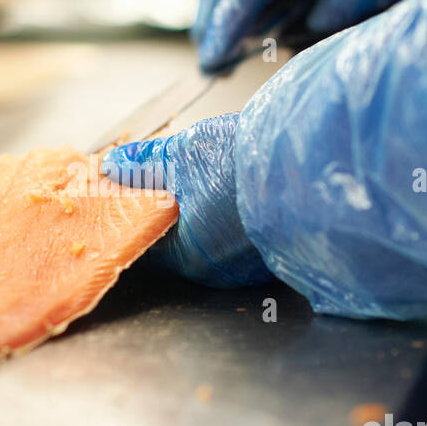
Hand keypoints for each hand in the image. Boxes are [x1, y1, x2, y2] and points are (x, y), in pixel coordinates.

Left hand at [101, 113, 271, 287]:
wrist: (313, 163)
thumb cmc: (245, 163)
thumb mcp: (184, 153)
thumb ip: (144, 163)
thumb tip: (114, 165)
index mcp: (185, 254)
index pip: (142, 243)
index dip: (131, 215)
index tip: (128, 193)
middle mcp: (215, 271)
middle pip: (176, 244)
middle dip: (167, 215)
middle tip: (164, 182)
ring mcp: (248, 267)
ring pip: (211, 242)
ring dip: (202, 218)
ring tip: (203, 182)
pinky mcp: (273, 254)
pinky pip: (241, 241)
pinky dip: (232, 221)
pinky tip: (234, 192)